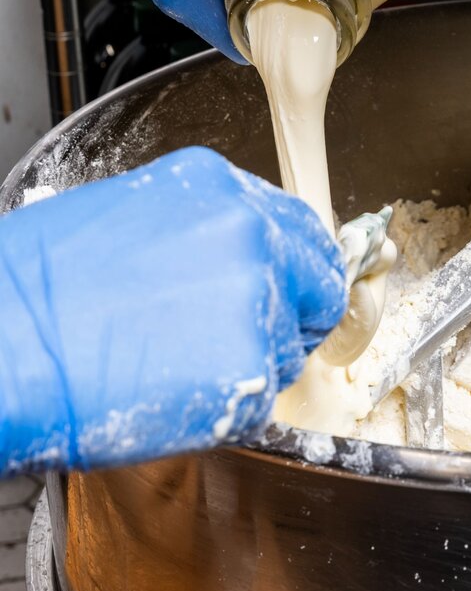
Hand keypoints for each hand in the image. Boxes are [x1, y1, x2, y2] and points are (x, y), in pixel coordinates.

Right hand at [0, 147, 345, 474]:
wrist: (3, 344)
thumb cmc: (37, 288)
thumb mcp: (128, 217)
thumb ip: (197, 231)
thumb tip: (227, 259)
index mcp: (218, 187)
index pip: (297, 226)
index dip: (294, 266)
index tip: (289, 288)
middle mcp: (249, 231)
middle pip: (318, 281)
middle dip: (298, 313)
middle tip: (259, 339)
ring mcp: (255, 297)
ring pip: (290, 344)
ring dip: (256, 361)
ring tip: (184, 365)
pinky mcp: (250, 368)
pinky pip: (262, 394)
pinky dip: (230, 404)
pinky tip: (176, 391)